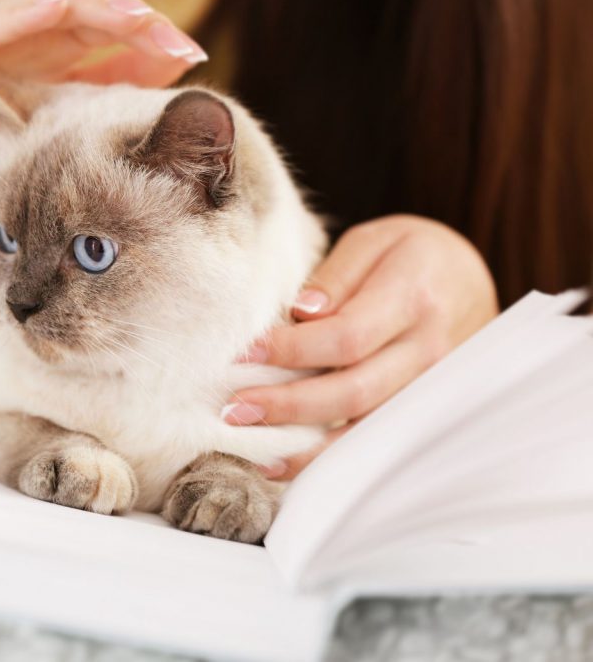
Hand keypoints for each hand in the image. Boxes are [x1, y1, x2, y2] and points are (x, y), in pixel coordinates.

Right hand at [0, 0, 205, 173]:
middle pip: (98, 8)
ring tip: (140, 19)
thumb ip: (87, 100)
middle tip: (181, 45)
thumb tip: (149, 96)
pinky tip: (66, 5)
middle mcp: (29, 25)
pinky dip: (36, 8)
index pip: (114, 30)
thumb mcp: (40, 118)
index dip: (155, 39)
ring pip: (59, 1)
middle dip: (142, 24)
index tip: (194, 59)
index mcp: (52, 44)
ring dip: (103, 7)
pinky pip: (3, 15)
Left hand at [225, 215, 498, 478]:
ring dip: (306, 447)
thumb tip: (301, 313)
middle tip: (235, 409)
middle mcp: (429, 350)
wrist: (470, 280)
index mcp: (414, 297)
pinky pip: (374, 442)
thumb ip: (337, 276)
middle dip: (290, 405)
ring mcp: (430, 388)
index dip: (293, 350)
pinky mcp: (423, 412)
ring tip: (255, 451)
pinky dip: (328, 459)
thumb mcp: (375, 242)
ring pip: (366, 429)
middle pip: (355, 390)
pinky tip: (286, 465)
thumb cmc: (410, 256)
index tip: (247, 353)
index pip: (348, 336)